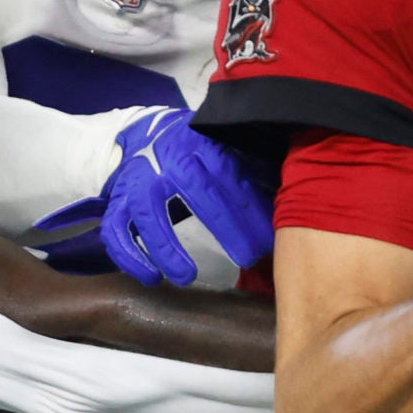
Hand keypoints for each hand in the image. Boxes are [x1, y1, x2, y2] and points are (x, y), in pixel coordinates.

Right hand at [99, 109, 275, 286]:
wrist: (147, 133)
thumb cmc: (201, 152)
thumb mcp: (230, 148)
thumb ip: (256, 170)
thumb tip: (297, 200)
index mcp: (202, 144)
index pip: (230, 176)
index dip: (251, 209)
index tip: (270, 241)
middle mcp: (167, 159)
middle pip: (197, 192)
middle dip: (226, 227)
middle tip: (248, 258)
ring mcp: (138, 181)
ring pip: (148, 213)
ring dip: (166, 247)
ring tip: (187, 278)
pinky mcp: (117, 202)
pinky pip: (115, 231)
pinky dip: (129, 257)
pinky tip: (150, 279)